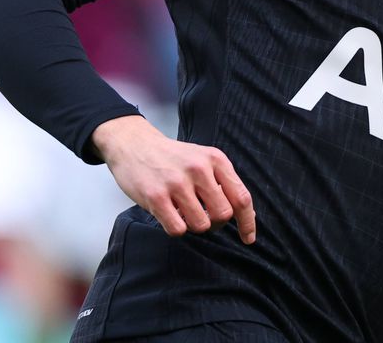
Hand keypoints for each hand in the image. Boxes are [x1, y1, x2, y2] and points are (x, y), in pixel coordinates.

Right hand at [91, 115, 256, 243]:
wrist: (134, 144)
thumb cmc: (173, 158)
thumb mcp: (203, 159)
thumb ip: (223, 183)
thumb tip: (246, 217)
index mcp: (215, 159)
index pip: (241, 197)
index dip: (247, 223)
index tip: (248, 239)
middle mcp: (198, 168)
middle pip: (223, 214)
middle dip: (216, 223)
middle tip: (203, 216)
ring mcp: (176, 182)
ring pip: (201, 224)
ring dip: (194, 225)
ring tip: (183, 212)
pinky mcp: (156, 196)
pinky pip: (178, 229)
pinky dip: (176, 228)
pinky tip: (169, 214)